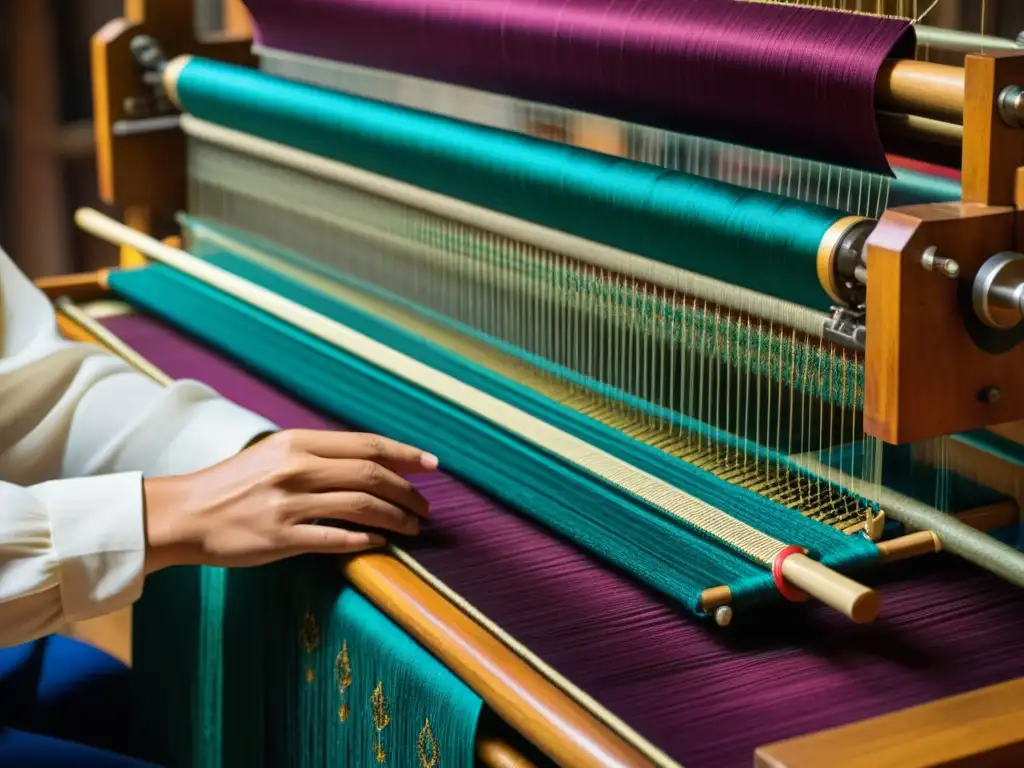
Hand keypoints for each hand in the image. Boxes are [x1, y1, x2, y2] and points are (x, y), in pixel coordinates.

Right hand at [142, 429, 437, 571]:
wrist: (183, 513)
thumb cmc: (232, 484)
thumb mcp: (275, 455)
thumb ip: (317, 456)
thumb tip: (368, 463)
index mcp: (298, 443)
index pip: (367, 445)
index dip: (405, 454)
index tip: (433, 465)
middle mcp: (297, 469)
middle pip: (372, 476)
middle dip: (408, 491)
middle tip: (426, 507)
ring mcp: (289, 505)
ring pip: (362, 507)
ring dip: (396, 518)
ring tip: (413, 527)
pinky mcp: (280, 539)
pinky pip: (336, 539)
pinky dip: (365, 540)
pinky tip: (381, 543)